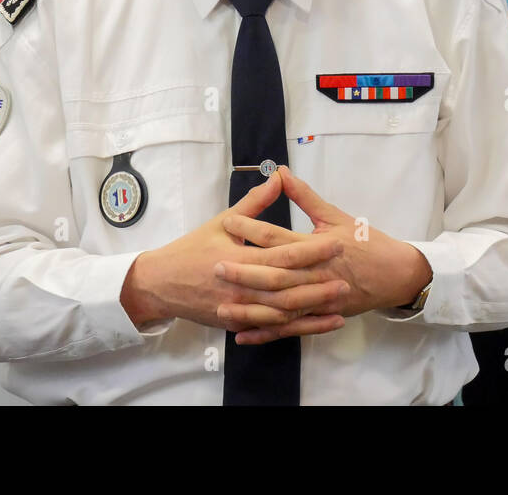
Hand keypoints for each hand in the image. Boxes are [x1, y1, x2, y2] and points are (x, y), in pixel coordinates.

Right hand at [120, 169, 346, 338]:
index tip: (336, 243)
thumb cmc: (192, 249)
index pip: (282, 257)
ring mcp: (239, 310)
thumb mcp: (222, 222)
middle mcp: (240, 288)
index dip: (311, 251)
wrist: (160, 283)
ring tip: (339, 302)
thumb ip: (254, 203)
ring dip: (312, 309)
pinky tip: (319, 323)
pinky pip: (271, 329)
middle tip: (346, 277)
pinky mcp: (237, 324)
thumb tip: (278, 177)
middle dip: (318, 283)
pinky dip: (296, 328)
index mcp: (238, 260)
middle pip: (286, 289)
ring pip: (281, 314)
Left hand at [215, 167, 432, 344]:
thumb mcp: (335, 215)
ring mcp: (318, 300)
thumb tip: (281, 172)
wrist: (394, 274)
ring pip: (279, 307)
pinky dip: (266, 333)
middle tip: (215, 266)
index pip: (279, 238)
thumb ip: (304, 196)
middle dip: (244, 272)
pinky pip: (289, 328)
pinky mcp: (319, 317)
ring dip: (250, 309)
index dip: (252, 229)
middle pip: (275, 275)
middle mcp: (316, 275)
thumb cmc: (365, 241)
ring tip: (222, 307)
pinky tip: (242, 335)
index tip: (227, 223)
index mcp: (318, 246)